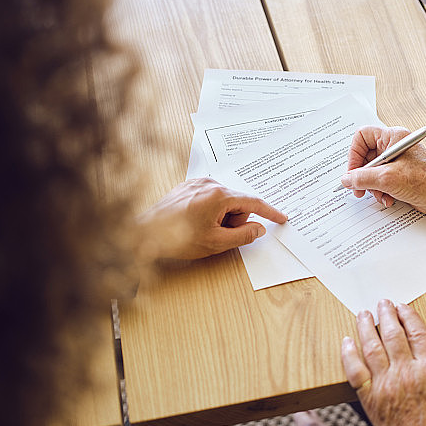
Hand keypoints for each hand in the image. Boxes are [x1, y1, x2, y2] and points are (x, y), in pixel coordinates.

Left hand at [136, 178, 286, 260]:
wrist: (144, 234)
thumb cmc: (177, 239)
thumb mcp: (216, 243)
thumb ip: (243, 235)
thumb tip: (259, 228)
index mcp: (219, 195)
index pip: (253, 202)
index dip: (269, 212)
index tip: (281, 218)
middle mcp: (209, 183)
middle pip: (238, 202)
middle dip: (236, 220)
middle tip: (220, 235)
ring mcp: (197, 183)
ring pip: (224, 201)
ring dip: (222, 217)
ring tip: (203, 230)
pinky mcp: (188, 186)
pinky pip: (210, 198)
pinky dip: (211, 211)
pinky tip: (196, 223)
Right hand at [340, 126, 425, 216]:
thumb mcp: (387, 179)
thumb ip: (362, 178)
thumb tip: (346, 179)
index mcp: (393, 137)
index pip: (362, 137)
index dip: (354, 154)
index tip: (353, 172)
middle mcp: (394, 146)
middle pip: (365, 157)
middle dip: (362, 176)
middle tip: (359, 189)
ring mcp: (397, 161)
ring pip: (372, 171)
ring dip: (372, 187)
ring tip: (380, 195)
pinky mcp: (400, 175)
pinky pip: (381, 180)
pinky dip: (381, 191)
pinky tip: (388, 198)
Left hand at [341, 300, 425, 425]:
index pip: (417, 333)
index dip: (409, 315)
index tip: (403, 306)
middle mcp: (405, 375)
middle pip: (392, 334)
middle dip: (386, 314)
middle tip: (382, 303)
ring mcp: (385, 387)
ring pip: (371, 347)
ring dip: (366, 327)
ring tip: (364, 313)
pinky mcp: (370, 400)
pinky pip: (354, 371)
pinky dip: (349, 354)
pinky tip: (347, 341)